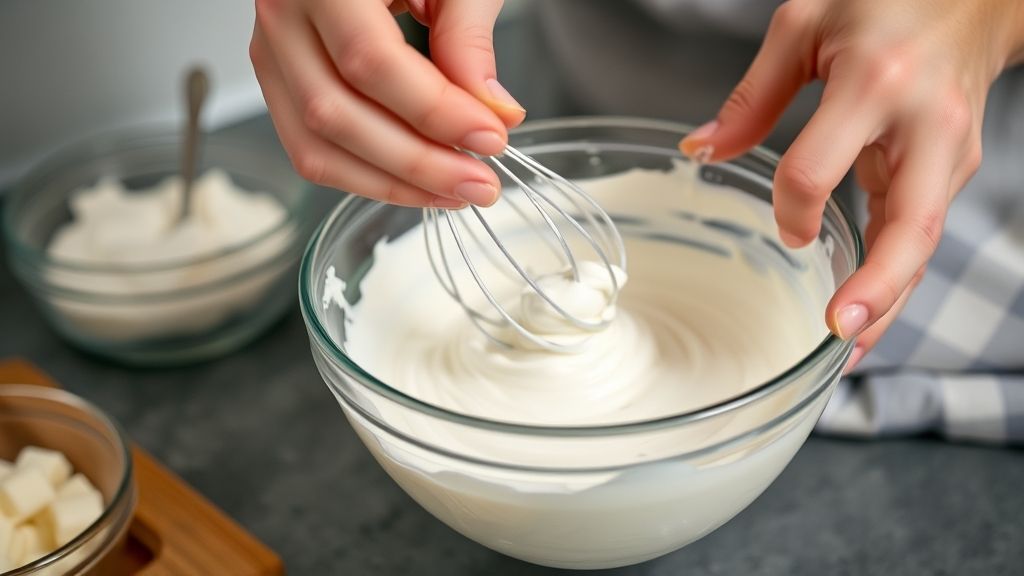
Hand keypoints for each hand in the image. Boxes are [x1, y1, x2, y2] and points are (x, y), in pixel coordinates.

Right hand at [250, 0, 524, 207]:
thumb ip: (468, 36)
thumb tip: (492, 113)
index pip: (371, 62)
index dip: (434, 112)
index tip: (491, 138)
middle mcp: (281, 12)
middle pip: (336, 114)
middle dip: (417, 163)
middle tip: (480, 183)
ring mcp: (273, 49)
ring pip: (315, 143)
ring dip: (391, 182)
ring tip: (454, 190)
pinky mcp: (281, 78)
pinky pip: (310, 146)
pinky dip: (365, 175)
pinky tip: (417, 181)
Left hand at [680, 0, 1023, 368]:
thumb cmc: (884, 4)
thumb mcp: (804, 26)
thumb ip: (752, 96)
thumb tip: (700, 150)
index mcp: (876, 83)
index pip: (817, 168)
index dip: (788, 206)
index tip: (781, 225)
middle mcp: (924, 126)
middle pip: (910, 225)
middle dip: (877, 287)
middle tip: (839, 332)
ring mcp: (948, 155)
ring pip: (922, 244)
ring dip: (889, 301)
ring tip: (853, 351)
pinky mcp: (952, 172)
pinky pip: (921, 235)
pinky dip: (896, 280)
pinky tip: (869, 315)